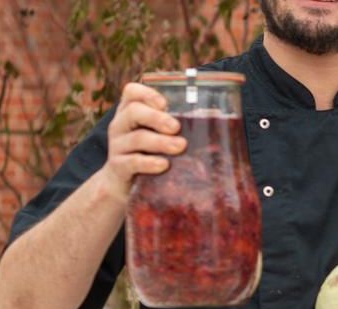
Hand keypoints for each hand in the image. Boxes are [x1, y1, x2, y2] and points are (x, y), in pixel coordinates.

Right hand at [98, 82, 186, 201]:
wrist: (125, 187)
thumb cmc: (152, 155)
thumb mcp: (160, 137)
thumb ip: (176, 127)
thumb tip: (220, 122)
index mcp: (130, 112)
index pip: (132, 92)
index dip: (148, 94)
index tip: (165, 104)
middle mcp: (121, 126)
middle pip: (134, 112)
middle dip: (157, 118)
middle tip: (176, 127)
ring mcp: (117, 147)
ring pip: (137, 138)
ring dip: (160, 142)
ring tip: (180, 146)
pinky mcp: (119, 167)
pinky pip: (132, 162)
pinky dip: (149, 163)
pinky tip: (164, 165)